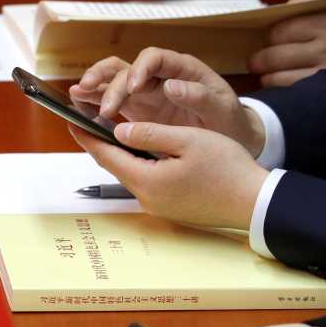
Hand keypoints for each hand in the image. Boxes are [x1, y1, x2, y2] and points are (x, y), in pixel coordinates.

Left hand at [68, 121, 268, 229]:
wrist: (255, 203)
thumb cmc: (228, 169)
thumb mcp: (188, 140)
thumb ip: (150, 134)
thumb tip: (119, 130)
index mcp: (146, 180)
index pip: (105, 155)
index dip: (86, 136)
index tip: (70, 119)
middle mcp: (145, 197)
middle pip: (115, 164)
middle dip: (102, 142)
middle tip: (89, 119)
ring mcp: (157, 205)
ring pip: (131, 172)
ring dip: (122, 152)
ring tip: (113, 129)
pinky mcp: (169, 207)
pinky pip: (147, 181)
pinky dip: (140, 163)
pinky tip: (143, 149)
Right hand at [70, 49, 265, 155]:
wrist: (229, 138)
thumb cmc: (228, 120)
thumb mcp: (222, 108)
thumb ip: (199, 96)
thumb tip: (171, 86)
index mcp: (181, 69)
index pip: (154, 58)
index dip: (140, 68)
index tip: (135, 87)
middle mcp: (157, 77)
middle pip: (124, 68)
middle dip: (108, 82)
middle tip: (104, 106)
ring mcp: (143, 93)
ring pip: (110, 80)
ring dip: (93, 86)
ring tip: (77, 97)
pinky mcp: (134, 109)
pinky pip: (108, 100)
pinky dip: (92, 102)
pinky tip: (78, 108)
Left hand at [248, 0, 325, 86]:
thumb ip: (306, 3)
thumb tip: (269, 11)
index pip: (282, 29)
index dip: (269, 34)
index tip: (268, 38)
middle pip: (275, 55)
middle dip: (260, 57)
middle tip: (257, 59)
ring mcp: (325, 72)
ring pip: (277, 78)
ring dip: (267, 75)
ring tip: (267, 72)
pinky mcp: (325, 92)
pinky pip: (289, 92)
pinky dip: (278, 88)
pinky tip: (279, 83)